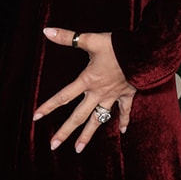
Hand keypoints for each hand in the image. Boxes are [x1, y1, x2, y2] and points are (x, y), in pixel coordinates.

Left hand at [34, 27, 135, 150]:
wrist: (145, 51)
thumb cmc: (118, 46)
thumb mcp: (91, 39)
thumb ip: (68, 37)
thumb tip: (46, 31)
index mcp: (88, 80)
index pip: (64, 96)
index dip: (48, 106)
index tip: (36, 117)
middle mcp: (99, 92)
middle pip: (78, 116)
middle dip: (65, 131)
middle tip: (53, 145)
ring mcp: (113, 96)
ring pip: (98, 120)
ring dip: (88, 135)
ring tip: (78, 148)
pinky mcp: (128, 94)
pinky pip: (125, 111)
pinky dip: (124, 121)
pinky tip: (122, 131)